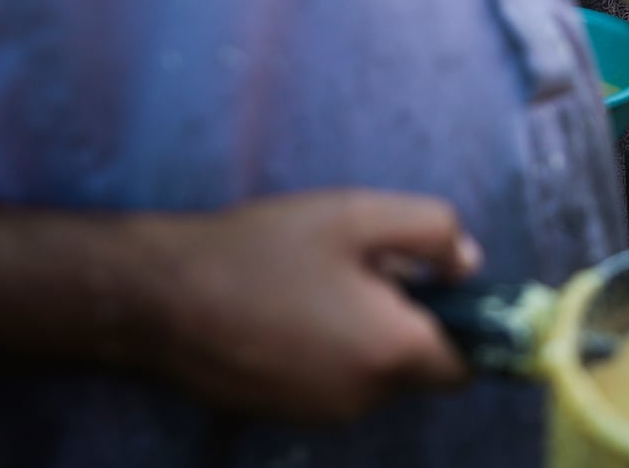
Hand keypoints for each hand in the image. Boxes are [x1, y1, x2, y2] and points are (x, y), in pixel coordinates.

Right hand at [155, 190, 476, 423]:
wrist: (160, 297)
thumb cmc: (262, 249)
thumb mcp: (360, 214)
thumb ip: (434, 230)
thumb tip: (468, 264)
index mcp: (392, 350)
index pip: (466, 362)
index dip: (467, 324)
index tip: (442, 285)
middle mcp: (363, 397)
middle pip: (421, 366)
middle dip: (411, 321)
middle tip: (367, 269)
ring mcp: (322, 414)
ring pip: (378, 375)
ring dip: (370, 335)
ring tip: (322, 284)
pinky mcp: (288, 414)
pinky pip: (338, 384)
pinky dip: (334, 352)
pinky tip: (295, 309)